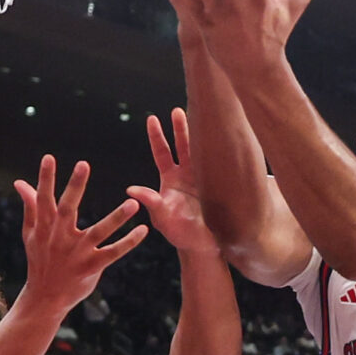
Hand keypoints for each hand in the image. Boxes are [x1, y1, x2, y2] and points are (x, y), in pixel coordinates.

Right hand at [13, 155, 146, 316]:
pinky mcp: (91, 267)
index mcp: (45, 228)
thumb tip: (19, 182)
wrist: (44, 297)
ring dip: (117, 218)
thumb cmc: (39, 261)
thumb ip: (30, 206)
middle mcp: (60, 238)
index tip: (49, 158)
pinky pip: (113, 253)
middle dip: (75, 186)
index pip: (43, 199)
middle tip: (83, 164)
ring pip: (99, 232)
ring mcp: (77, 253)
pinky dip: (129, 242)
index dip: (45, 179)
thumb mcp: (31, 234)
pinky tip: (142, 230)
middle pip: (67, 209)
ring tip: (133, 203)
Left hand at [127, 109, 214, 253]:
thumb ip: (150, 202)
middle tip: (178, 109)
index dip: (157, 136)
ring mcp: (202, 178)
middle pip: (182, 145)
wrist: (203, 245)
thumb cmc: (180, 234)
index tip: (152, 118)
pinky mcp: (217, 184)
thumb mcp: (162, 217)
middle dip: (180, 127)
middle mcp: (185, 175)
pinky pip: (218, 164)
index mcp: (170, 180)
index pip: (162, 152)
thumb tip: (130, 189)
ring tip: (202, 115)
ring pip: (201, 151)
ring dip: (200, 134)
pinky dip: (220, 151)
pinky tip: (225, 137)